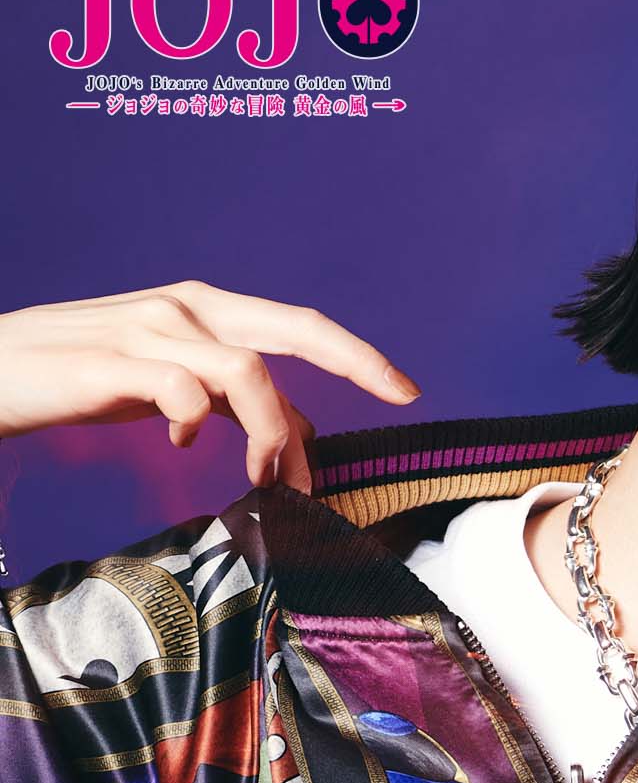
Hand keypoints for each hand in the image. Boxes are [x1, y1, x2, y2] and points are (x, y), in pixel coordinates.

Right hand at [0, 281, 422, 493]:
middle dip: (355, 360)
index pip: (297, 324)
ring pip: (246, 371)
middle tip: (399, 395)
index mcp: (205, 308)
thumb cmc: (86, 377)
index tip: (405, 389)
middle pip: (293, 327)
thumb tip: (298, 433)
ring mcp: (151, 330)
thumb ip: (233, 401)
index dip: (356, 353)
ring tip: (266, 476)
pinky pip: (181, 391)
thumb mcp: (172, 384)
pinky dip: (196, 422)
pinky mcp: (113, 363)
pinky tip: (180, 443)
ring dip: (272, 431)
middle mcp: (186, 306)